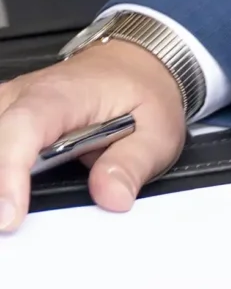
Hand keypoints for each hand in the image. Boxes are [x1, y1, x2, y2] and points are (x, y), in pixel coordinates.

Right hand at [0, 41, 188, 232]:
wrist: (134, 66)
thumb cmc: (142, 91)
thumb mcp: (157, 129)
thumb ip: (132, 164)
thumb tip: (112, 195)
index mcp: (64, 93)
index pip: (24, 127)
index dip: (10, 172)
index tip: (11, 215)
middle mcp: (26, 94)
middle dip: (1, 183)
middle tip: (11, 222)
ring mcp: (10, 105)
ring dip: (1, 179)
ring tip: (12, 210)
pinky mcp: (4, 119)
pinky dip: (2, 170)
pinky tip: (8, 194)